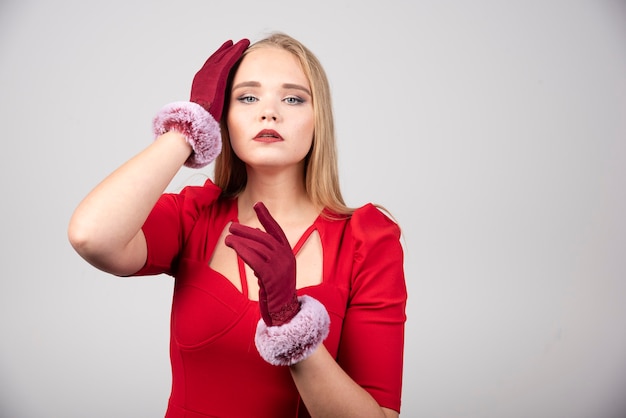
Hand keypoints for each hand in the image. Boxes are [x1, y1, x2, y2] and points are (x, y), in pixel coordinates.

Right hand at [190, 38, 249, 120]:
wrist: (198, 120)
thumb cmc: (203, 120)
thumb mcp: (208, 109)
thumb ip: (213, 104)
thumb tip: (218, 110)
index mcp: (200, 83)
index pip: (211, 68)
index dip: (218, 61)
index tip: (226, 56)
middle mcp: (203, 75)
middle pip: (216, 59)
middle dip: (225, 51)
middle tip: (233, 44)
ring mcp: (209, 73)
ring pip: (222, 56)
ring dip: (232, 48)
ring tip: (242, 42)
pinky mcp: (217, 74)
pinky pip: (228, 59)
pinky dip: (235, 51)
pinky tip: (243, 45)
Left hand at [225, 202, 300, 325]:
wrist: (284, 311)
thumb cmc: (276, 291)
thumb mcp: (274, 269)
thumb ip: (267, 254)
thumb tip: (253, 239)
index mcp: (287, 253)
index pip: (276, 230)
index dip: (266, 217)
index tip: (257, 204)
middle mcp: (286, 257)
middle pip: (264, 237)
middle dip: (246, 230)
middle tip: (231, 226)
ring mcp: (280, 267)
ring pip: (258, 247)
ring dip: (241, 241)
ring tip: (228, 239)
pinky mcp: (271, 277)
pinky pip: (255, 259)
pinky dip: (244, 251)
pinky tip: (234, 247)